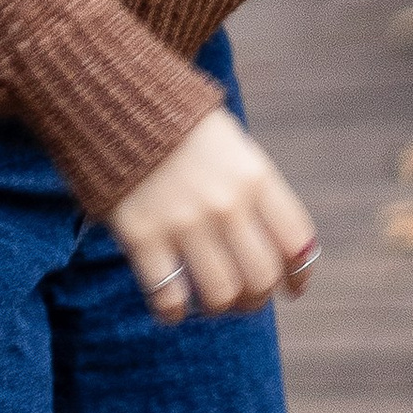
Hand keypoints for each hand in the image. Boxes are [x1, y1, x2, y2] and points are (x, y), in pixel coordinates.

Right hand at [107, 108, 316, 323]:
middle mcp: (227, 203)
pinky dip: (173, 312)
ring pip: (221, 295)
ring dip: (218, 308)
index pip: (297, 244)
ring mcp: (184, 221)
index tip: (291, 287)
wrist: (114, 99)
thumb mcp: (232, 146)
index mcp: (255, 177)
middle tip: (242, 298)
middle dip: (256, 298)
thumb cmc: (178, 128)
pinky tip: (170, 305)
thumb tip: (282, 251)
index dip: (299, 274)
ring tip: (207, 302)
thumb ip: (256, 192)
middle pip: (261, 278)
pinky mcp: (142, 235)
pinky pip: (168, 298)